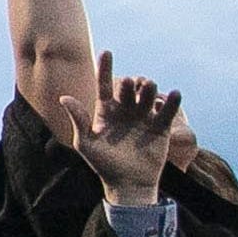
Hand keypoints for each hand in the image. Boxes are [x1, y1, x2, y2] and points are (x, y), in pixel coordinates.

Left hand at [57, 51, 180, 206]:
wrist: (127, 184)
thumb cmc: (103, 165)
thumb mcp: (86, 143)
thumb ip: (78, 119)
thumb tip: (63, 96)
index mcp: (106, 111)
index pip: (105, 84)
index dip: (105, 68)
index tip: (107, 52)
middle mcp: (125, 110)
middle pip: (128, 89)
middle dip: (129, 84)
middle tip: (130, 84)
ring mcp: (143, 117)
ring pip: (147, 96)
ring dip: (149, 89)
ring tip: (148, 86)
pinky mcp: (160, 127)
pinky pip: (167, 111)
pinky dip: (171, 101)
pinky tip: (174, 93)